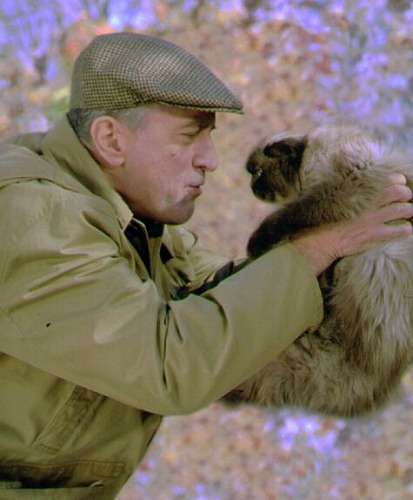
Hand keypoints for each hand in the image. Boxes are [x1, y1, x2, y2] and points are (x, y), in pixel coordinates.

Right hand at [292, 174, 412, 274]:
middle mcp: (370, 204)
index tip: (398, 185)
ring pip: (404, 210)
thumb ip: (347, 187)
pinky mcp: (375, 235)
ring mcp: (374, 220)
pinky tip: (405, 230)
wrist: (323, 240)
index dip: (398, 182)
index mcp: (361, 192)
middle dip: (406, 196)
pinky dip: (406, 229)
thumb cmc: (327, 219)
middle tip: (404, 200)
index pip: (390, 180)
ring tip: (406, 214)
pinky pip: (399, 230)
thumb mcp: (335, 198)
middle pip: (401, 193)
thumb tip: (347, 171)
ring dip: (408, 211)